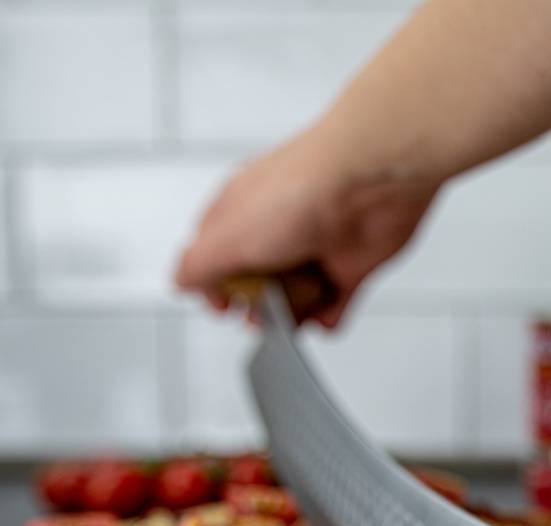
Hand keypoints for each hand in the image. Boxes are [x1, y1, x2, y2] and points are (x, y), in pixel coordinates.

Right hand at [174, 129, 438, 327]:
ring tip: (292, 319)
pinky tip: (323, 319)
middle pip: (255, 279)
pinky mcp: (350, 263)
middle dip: (252, 306)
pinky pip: (335, 302)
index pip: (213, 251)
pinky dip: (330, 316)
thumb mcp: (227, 237)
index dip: (212, 285)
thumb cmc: (299, 191)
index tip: (220, 306)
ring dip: (291, 316)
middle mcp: (277, 224)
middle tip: (257, 314)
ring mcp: (315, 244)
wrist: (369, 180)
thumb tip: (180, 282)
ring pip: (295, 295)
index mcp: (240, 209)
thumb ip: (198, 266)